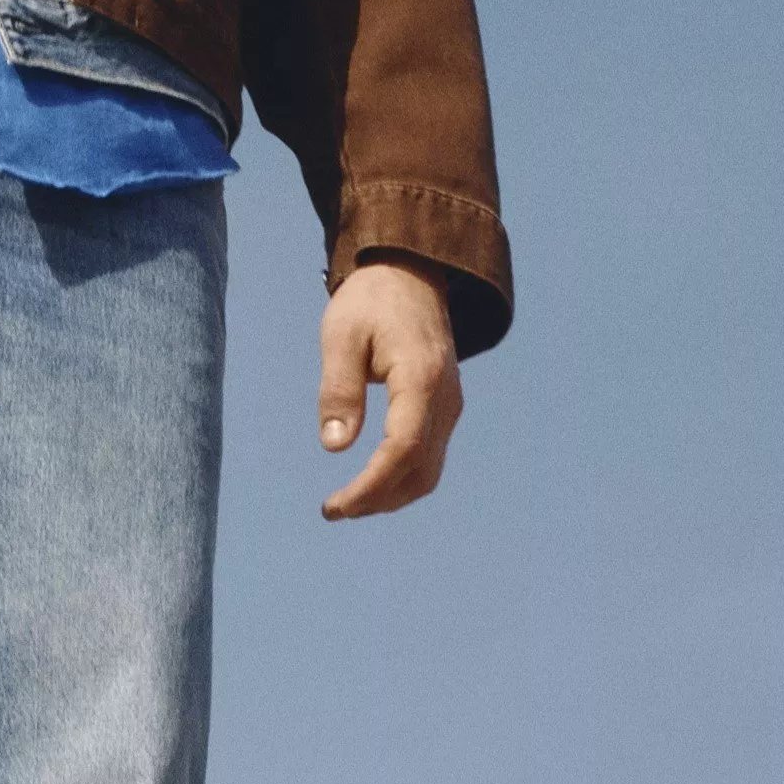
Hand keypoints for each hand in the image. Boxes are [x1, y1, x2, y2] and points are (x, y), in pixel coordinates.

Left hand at [317, 255, 462, 520]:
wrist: (410, 273)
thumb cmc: (370, 300)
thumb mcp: (341, 336)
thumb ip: (339, 389)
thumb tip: (335, 446)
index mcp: (420, 378)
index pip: (402, 449)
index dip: (370, 486)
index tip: (335, 506)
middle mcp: (444, 398)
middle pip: (419, 470)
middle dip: (378, 499)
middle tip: (334, 510)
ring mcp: (449, 405)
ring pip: (429, 471)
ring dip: (390, 496)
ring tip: (348, 503)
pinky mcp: (444, 408)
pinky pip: (429, 457)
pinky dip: (401, 479)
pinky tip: (370, 484)